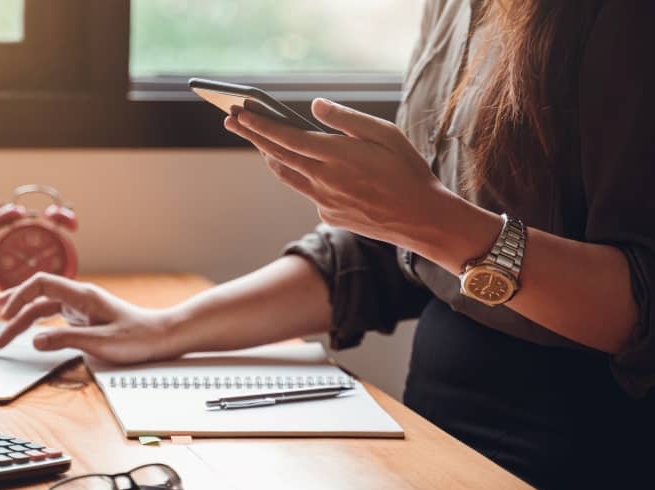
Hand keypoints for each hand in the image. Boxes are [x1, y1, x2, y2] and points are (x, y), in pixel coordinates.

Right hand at [0, 273, 180, 363]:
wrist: (162, 336)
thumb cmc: (138, 338)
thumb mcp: (101, 343)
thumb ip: (66, 340)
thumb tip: (35, 340)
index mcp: (82, 295)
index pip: (41, 284)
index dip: (19, 296)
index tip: (4, 316)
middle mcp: (79, 297)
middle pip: (37, 297)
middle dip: (13, 312)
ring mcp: (81, 306)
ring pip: (43, 307)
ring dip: (22, 319)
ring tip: (0, 330)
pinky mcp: (84, 317)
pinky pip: (53, 315)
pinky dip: (36, 321)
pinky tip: (27, 327)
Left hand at [224, 98, 463, 252]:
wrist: (422, 218)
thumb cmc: (408, 170)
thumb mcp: (385, 134)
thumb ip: (346, 119)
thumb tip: (315, 106)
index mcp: (337, 156)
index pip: (286, 138)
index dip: (260, 125)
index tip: (240, 112)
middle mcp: (324, 180)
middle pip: (277, 155)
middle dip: (252, 135)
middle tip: (232, 119)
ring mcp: (323, 200)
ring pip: (287, 175)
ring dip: (269, 156)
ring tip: (258, 140)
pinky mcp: (328, 214)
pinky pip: (307, 190)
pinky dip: (300, 174)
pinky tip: (301, 164)